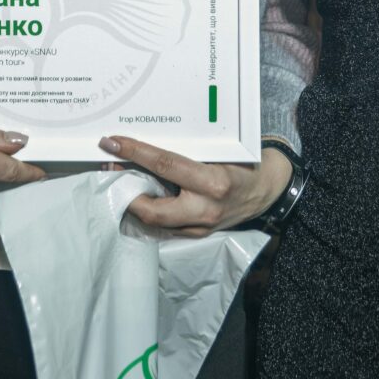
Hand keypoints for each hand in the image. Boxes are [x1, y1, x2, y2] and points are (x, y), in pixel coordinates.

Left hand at [100, 135, 291, 236]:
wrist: (268, 190)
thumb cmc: (244, 164)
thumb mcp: (221, 152)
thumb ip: (189, 153)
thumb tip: (148, 144)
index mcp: (213, 182)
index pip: (165, 164)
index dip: (135, 153)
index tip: (112, 142)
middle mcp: (206, 208)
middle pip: (152, 208)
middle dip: (125, 191)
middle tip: (110, 168)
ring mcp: (202, 226)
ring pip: (155, 222)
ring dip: (134, 202)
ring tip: (121, 179)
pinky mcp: (199, 235)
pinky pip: (166, 226)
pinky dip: (150, 211)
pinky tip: (141, 195)